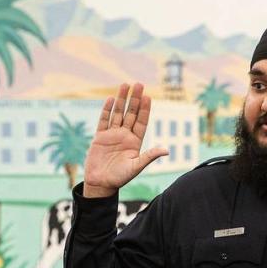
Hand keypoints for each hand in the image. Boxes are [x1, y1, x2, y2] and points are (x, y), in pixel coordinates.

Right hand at [82, 83, 167, 197]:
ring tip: (125, 85)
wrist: (100, 183)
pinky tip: (110, 99)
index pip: (141, 121)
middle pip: (131, 113)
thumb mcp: (136, 166)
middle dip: (135, 99)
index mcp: (135, 142)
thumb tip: (166, 150)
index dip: (145, 109)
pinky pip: (104, 121)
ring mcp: (112, 135)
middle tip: (139, 84)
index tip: (148, 97)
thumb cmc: (119, 178)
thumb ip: (149, 156)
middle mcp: (124, 136)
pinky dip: (107, 110)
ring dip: (121, 100)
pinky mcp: (100, 137)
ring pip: (118, 114)